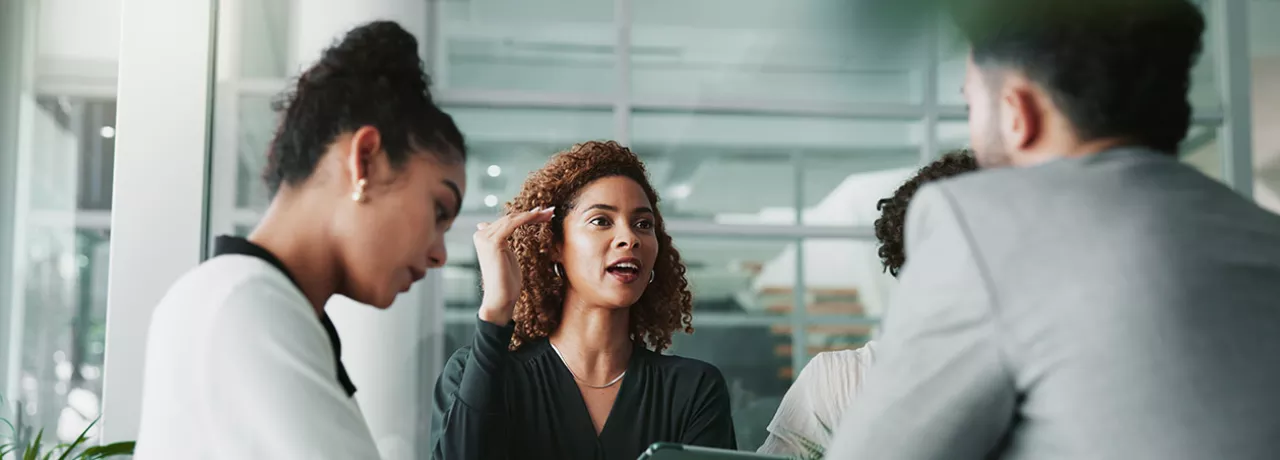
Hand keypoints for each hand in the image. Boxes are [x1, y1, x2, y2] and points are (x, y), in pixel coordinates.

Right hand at [474, 207, 554, 325]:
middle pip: (510, 218)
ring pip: (513, 219)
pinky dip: (527, 219)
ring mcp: (485, 237)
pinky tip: (539, 217)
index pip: (506, 221)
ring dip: (533, 215)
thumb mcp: (506, 256)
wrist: (501, 298)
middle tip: (550, 211)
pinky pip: (513, 224)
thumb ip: (501, 241)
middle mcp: (481, 235)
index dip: (525, 215)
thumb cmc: (506, 281)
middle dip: (532, 214)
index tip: (542, 213)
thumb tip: (493, 229)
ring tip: (550, 213)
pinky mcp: (493, 242)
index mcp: (482, 236)